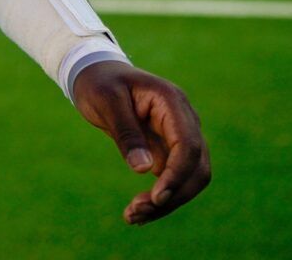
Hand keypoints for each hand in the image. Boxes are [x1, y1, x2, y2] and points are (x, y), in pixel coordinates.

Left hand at [73, 60, 210, 224]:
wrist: (96, 74)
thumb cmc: (99, 82)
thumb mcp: (105, 101)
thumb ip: (125, 132)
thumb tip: (144, 170)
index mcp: (171, 102)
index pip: (189, 145)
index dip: (178, 174)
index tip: (157, 198)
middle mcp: (183, 121)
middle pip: (196, 168)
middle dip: (172, 195)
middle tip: (136, 212)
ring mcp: (179, 137)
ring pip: (188, 179)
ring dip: (167, 202)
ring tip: (132, 216)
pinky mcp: (168, 151)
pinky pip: (173, 180)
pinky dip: (159, 198)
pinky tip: (137, 212)